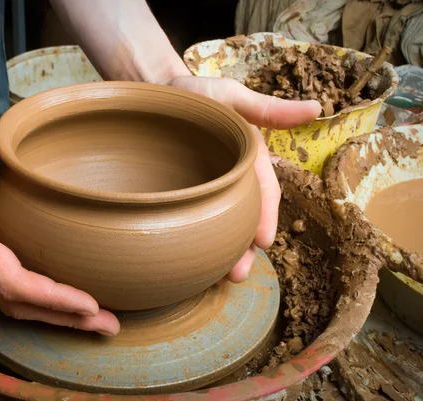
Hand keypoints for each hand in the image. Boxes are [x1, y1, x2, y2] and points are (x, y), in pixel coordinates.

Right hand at [0, 109, 119, 335]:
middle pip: (16, 303)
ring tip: (94, 319)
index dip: (52, 298)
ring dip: (54, 314)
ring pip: (14, 300)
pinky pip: (11, 286)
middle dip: (62, 317)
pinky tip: (65, 296)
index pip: (12, 283)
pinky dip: (42, 299)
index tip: (90, 304)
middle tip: (107, 325)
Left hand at [169, 76, 321, 281]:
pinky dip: (201, 240)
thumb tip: (316, 108)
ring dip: (225, 253)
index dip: (266, 216)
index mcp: (249, 158)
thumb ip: (267, 108)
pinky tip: (196, 261)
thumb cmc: (197, 95)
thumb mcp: (231, 96)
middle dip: (244, 248)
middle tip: (236, 275)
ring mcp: (210, 190)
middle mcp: (233, 180)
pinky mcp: (186, 196)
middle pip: (244, 218)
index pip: (264, 191)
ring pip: (224, 226)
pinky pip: (198, 220)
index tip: (263, 242)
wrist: (157, 96)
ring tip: (219, 279)